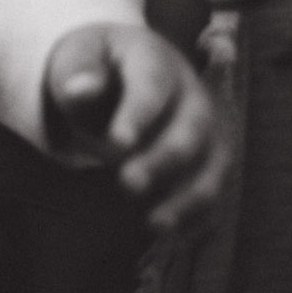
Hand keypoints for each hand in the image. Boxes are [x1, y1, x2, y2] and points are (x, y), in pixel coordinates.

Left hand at [45, 23, 229, 231]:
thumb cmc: (96, 65)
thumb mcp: (79, 57)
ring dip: (188, 197)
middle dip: (162, 160)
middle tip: (127, 183)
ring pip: (212, 165)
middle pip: (190, 129)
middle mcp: (193, 93)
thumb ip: (80, 73)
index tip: (117, 143)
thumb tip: (78, 89)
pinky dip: (198, 215)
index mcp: (157, 59)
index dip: (138, 115)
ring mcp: (209, 128)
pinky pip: (213, 189)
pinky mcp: (212, 159)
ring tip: (154, 224)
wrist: (122, 68)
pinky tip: (171, 235)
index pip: (152, 86)